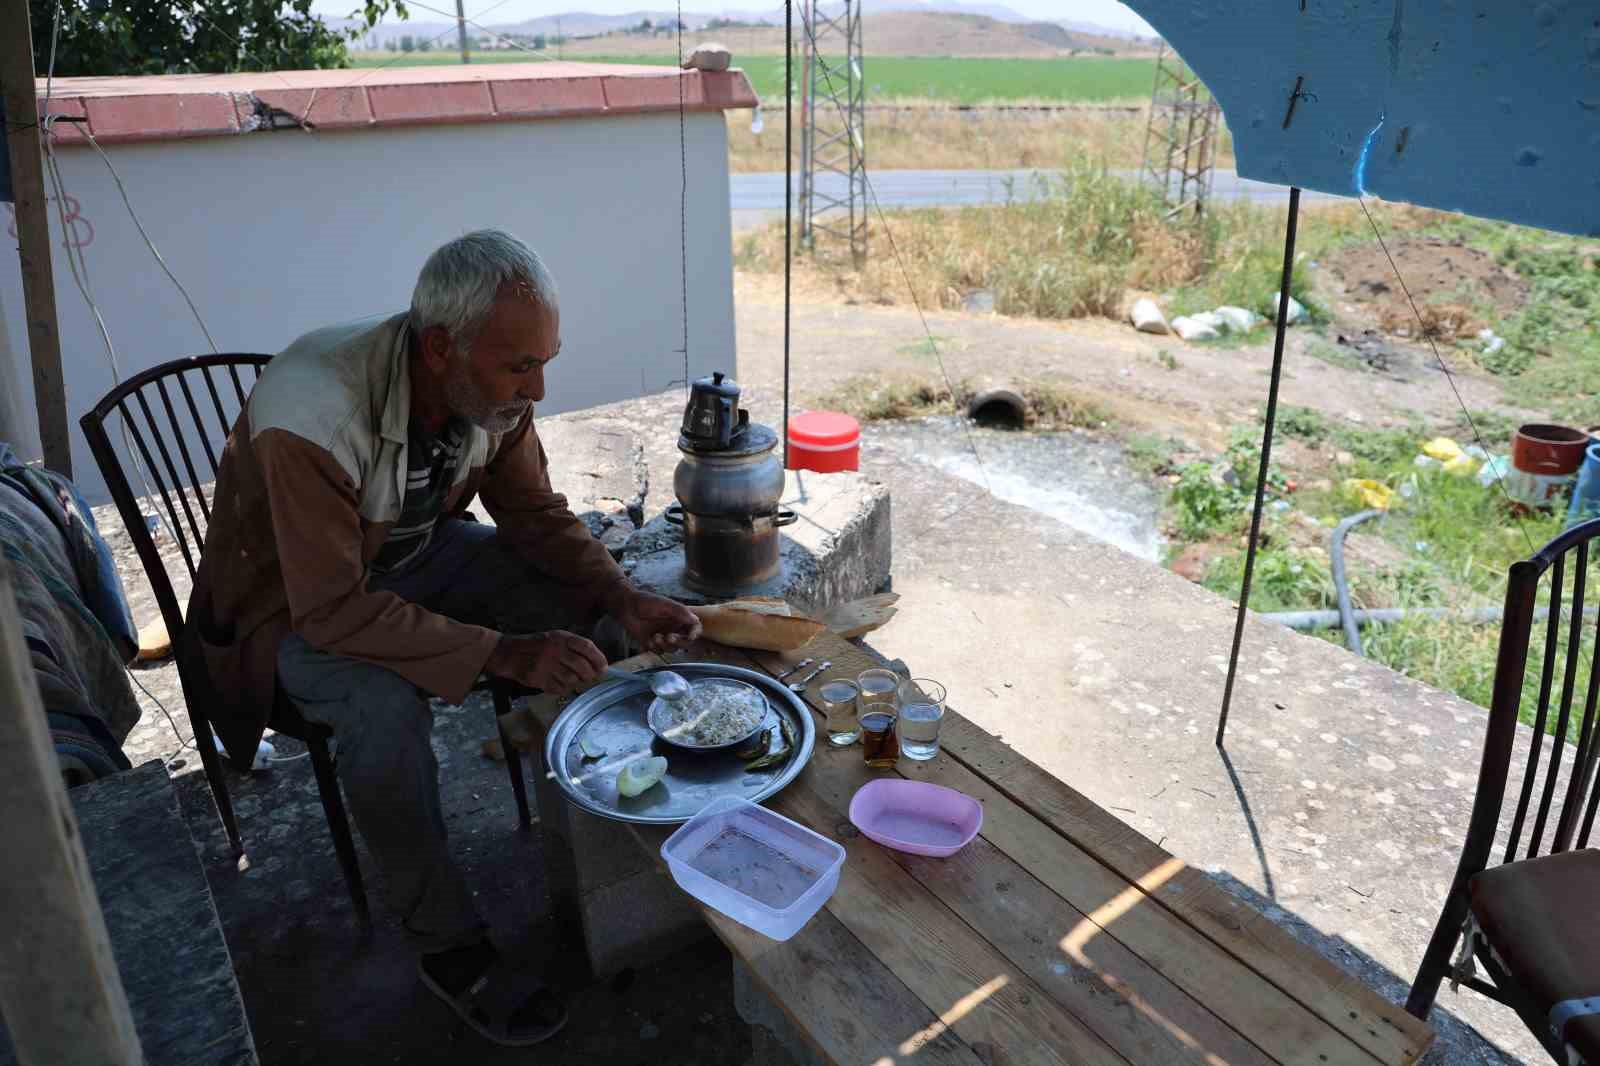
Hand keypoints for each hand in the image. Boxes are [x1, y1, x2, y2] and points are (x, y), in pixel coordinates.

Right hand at [486, 631, 606, 694]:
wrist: (509, 653)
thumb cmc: (537, 646)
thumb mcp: (555, 638)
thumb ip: (575, 647)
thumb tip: (598, 664)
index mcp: (560, 637)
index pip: (587, 647)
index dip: (599, 659)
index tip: (603, 668)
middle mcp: (554, 650)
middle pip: (582, 666)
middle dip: (589, 674)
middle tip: (588, 676)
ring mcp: (546, 665)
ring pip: (572, 679)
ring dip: (576, 682)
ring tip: (571, 678)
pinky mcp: (538, 679)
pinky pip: (560, 688)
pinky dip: (563, 688)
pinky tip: (558, 682)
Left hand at [616, 591, 701, 654]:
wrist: (625, 606)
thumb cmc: (645, 602)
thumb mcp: (664, 604)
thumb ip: (679, 612)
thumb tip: (695, 620)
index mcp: (679, 617)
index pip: (694, 627)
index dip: (695, 633)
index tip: (690, 637)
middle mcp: (673, 628)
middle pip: (684, 642)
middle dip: (678, 642)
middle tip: (669, 637)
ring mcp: (663, 635)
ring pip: (672, 649)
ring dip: (665, 646)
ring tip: (655, 637)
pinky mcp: (652, 642)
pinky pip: (658, 651)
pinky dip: (654, 648)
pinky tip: (648, 641)